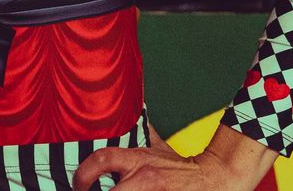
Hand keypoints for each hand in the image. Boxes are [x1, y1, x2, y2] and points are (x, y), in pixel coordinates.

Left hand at [72, 124, 271, 190]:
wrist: (216, 179)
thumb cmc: (184, 167)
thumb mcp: (161, 148)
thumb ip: (145, 134)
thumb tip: (137, 109)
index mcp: (139, 161)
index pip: (103, 159)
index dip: (83, 172)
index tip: (76, 184)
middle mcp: (143, 178)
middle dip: (89, 189)